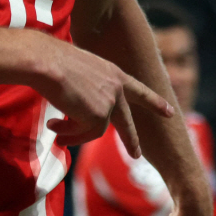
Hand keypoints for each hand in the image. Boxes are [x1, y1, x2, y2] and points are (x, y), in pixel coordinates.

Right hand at [30, 34, 172, 156]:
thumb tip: (83, 112)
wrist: (46, 62)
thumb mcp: (80, 72)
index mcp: (113, 73)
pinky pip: (83, 133)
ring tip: (58, 135)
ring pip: (95, 130)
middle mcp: (116, 88)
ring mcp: (109, 103)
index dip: (154, 102)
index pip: (138, 90)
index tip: (170, 112)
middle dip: (131, 140)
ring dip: (75, 134)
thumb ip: (90, 89)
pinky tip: (53, 126)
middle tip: (137, 155)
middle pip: (127, 121)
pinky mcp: (99, 116)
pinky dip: (68, 134)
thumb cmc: (53, 61)